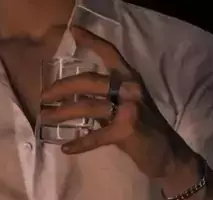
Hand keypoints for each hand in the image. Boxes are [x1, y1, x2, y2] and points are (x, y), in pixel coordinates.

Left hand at [40, 26, 194, 179]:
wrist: (168, 155)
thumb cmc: (145, 132)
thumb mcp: (126, 108)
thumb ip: (105, 101)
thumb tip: (75, 102)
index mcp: (130, 79)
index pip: (110, 53)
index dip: (92, 41)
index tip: (73, 31)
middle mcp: (129, 88)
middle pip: (88, 81)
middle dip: (62, 87)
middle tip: (43, 97)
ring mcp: (129, 108)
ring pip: (87, 106)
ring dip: (62, 113)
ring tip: (45, 118)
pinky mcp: (126, 129)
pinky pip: (96, 136)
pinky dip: (80, 143)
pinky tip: (66, 148)